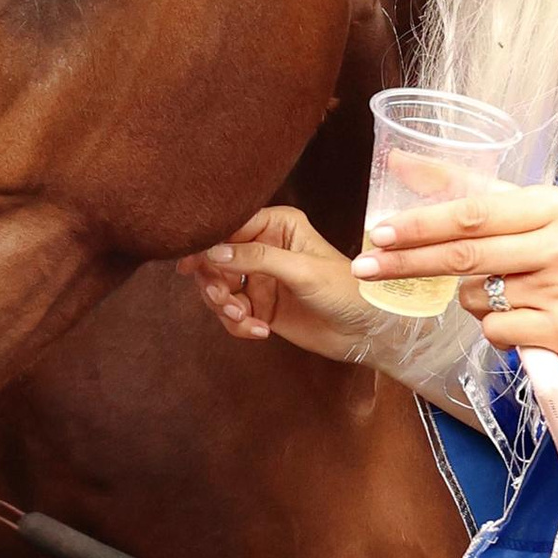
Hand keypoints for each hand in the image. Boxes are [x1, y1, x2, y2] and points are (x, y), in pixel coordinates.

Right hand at [179, 208, 381, 363]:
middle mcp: (264, 247)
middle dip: (214, 283)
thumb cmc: (346, 290)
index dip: (207, 245)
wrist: (365, 332)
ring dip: (224, 307)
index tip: (192, 264)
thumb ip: (257, 258)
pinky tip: (261, 331)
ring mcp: (260, 278)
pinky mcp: (260, 306)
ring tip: (243, 319)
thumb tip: (213, 251)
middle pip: (215, 259)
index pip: (229, 227)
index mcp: (276, 225)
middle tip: (223, 300)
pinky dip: (239, 325)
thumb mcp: (301, 270)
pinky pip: (231, 313)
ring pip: (218, 288)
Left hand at [358, 181, 557, 374]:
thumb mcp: (528, 212)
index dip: (421, 223)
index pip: (473, 212)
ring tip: (509, 295)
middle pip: (465, 255)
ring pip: (477, 298)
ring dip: (473, 301)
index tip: (379, 231)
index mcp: (550, 206)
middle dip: (408, 262)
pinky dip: (496, 332)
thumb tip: (399, 160)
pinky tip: (523, 323)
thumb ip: (466, 187)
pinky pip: (496, 332)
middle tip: (366, 267)